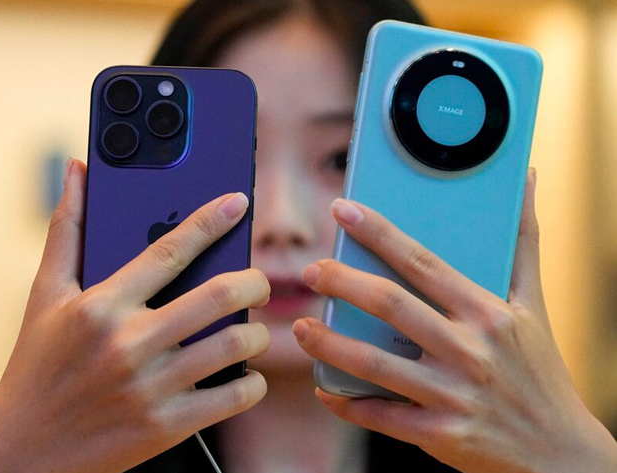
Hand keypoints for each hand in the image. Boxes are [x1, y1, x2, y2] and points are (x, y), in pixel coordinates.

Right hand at [0, 159, 270, 472]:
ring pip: (233, 344)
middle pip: (217, 296)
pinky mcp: (166, 427)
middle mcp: (129, 343)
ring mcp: (150, 387)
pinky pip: (232, 398)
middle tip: (258, 283)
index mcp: (101, 306)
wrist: (22, 450)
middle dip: (254, 282)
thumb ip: (66, 229)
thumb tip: (77, 171)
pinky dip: (252, 383)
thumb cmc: (37, 366)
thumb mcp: (45, 295)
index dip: (209, 221)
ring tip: (253, 328)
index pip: (168, 250)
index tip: (237, 203)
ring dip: (257, 333)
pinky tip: (245, 374)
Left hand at [293, 170, 616, 472]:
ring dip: (330, 344)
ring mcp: (453, 395)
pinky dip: (347, 403)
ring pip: (375, 363)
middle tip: (310, 271)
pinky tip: (325, 389)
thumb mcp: (534, 304)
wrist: (560, 451)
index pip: (423, 262)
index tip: (344, 211)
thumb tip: (528, 180)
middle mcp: (469, 351)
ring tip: (300, 329)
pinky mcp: (441, 434)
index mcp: (487, 313)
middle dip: (342, 283)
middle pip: (391, 306)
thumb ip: (523, 242)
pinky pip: (382, 416)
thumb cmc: (540, 370)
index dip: (379, 233)